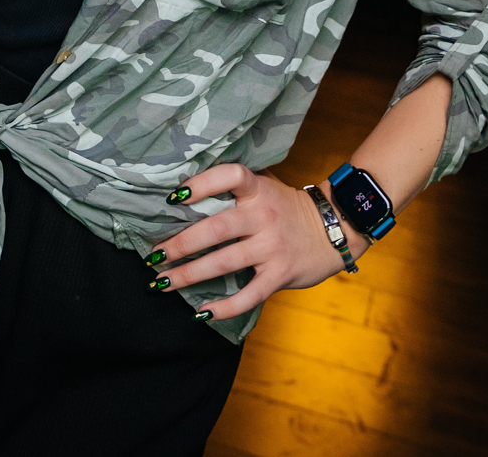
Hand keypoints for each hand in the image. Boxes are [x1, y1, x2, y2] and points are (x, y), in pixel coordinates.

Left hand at [148, 163, 366, 320]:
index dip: (200, 184)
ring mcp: (272, 247)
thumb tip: (183, 193)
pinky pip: (248, 295)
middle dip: (179, 244)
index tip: (173, 198)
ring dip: (188, 275)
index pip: (229, 175)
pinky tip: (201, 311)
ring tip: (162, 282)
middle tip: (153, 256)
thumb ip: (235, 188)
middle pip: (215, 229)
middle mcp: (263, 216)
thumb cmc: (287, 208)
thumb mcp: (266, 188)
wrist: (334, 230)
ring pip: (224, 263)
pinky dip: (223, 307)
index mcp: (258, 190)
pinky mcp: (280, 274)